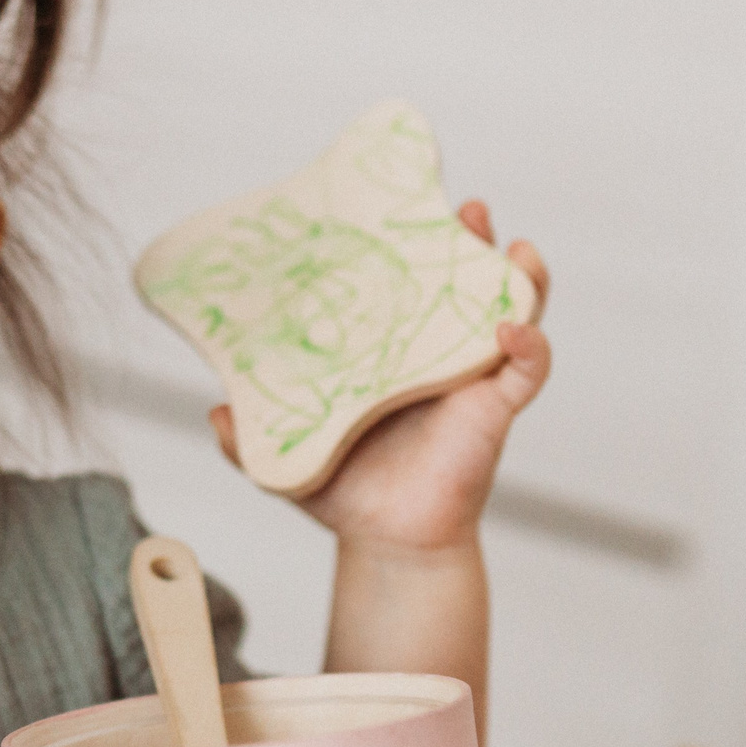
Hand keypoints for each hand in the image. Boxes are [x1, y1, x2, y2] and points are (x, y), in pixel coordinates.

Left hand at [211, 201, 551, 554]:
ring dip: (518, 274)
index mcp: (392, 346)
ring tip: (512, 249)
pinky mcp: (495, 409)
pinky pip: (527, 369)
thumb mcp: (287, 455)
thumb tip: (215, 409)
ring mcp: (471, 377)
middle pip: (467, 280)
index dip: (414, 243)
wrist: (387, 542)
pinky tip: (511, 328)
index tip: (405, 204)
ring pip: (512, 310)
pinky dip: (530, 344)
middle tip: (469, 209)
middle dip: (475, 239)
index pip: (409, 281)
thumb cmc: (346, 490)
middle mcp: (437, 351)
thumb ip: (247, 435)